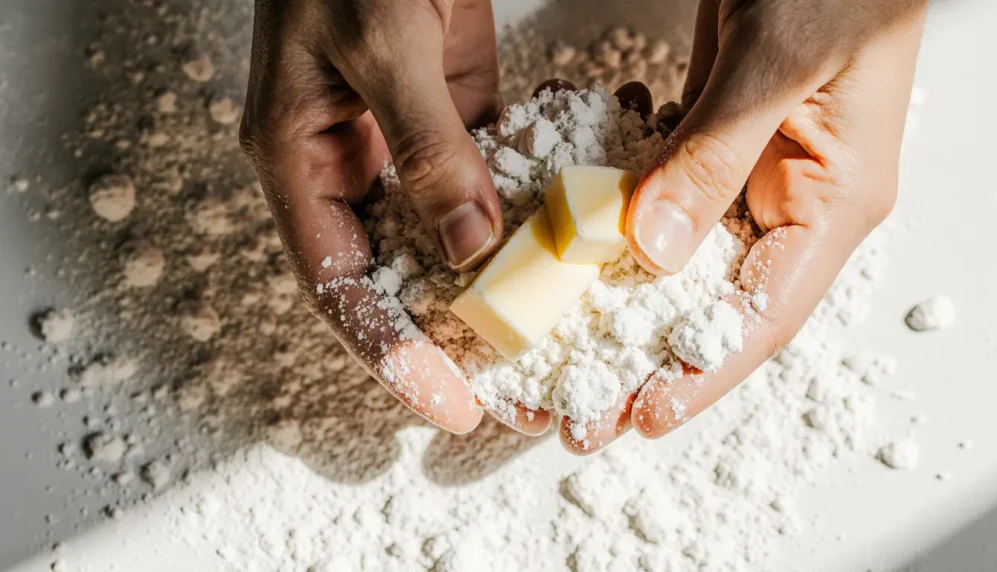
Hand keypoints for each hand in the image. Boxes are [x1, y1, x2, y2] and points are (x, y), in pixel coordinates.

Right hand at [240, 0, 551, 434]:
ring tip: (546, 334)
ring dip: (489, 285)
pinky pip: (482, 181)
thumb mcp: (382, 45)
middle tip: (508, 385)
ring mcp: (401, 139)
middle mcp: (346, 162)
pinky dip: (518, 213)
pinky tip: (561, 242)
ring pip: (440, 237)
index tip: (448, 404)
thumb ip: (428, 146)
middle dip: (444, 337)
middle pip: (390, 275)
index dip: (389, 353)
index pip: (339, 285)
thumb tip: (470, 248)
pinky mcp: (450, 112)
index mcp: (298, 158)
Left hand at [561, 0, 926, 452]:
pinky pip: (661, 196)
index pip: (765, 313)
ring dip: (618, 296)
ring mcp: (753, 173)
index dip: (703, 372)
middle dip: (645, 356)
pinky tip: (572, 232)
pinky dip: (616, 213)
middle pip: (712, 303)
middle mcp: (793, 201)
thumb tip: (655, 248)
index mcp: (834, 200)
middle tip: (578, 406)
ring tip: (557, 342)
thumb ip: (720, 152)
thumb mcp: (779, 61)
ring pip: (678, 256)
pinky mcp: (717, 144)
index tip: (641, 416)